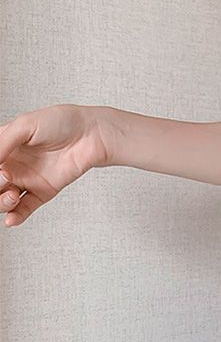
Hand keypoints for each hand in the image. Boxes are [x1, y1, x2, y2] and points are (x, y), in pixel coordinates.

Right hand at [0, 104, 111, 226]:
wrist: (91, 135)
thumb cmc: (61, 122)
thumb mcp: (25, 125)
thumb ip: (3, 142)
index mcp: (3, 147)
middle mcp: (12, 165)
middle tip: (5, 176)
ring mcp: (27, 179)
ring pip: (4, 200)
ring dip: (2, 203)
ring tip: (12, 196)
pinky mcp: (43, 191)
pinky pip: (25, 208)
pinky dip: (17, 216)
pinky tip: (12, 220)